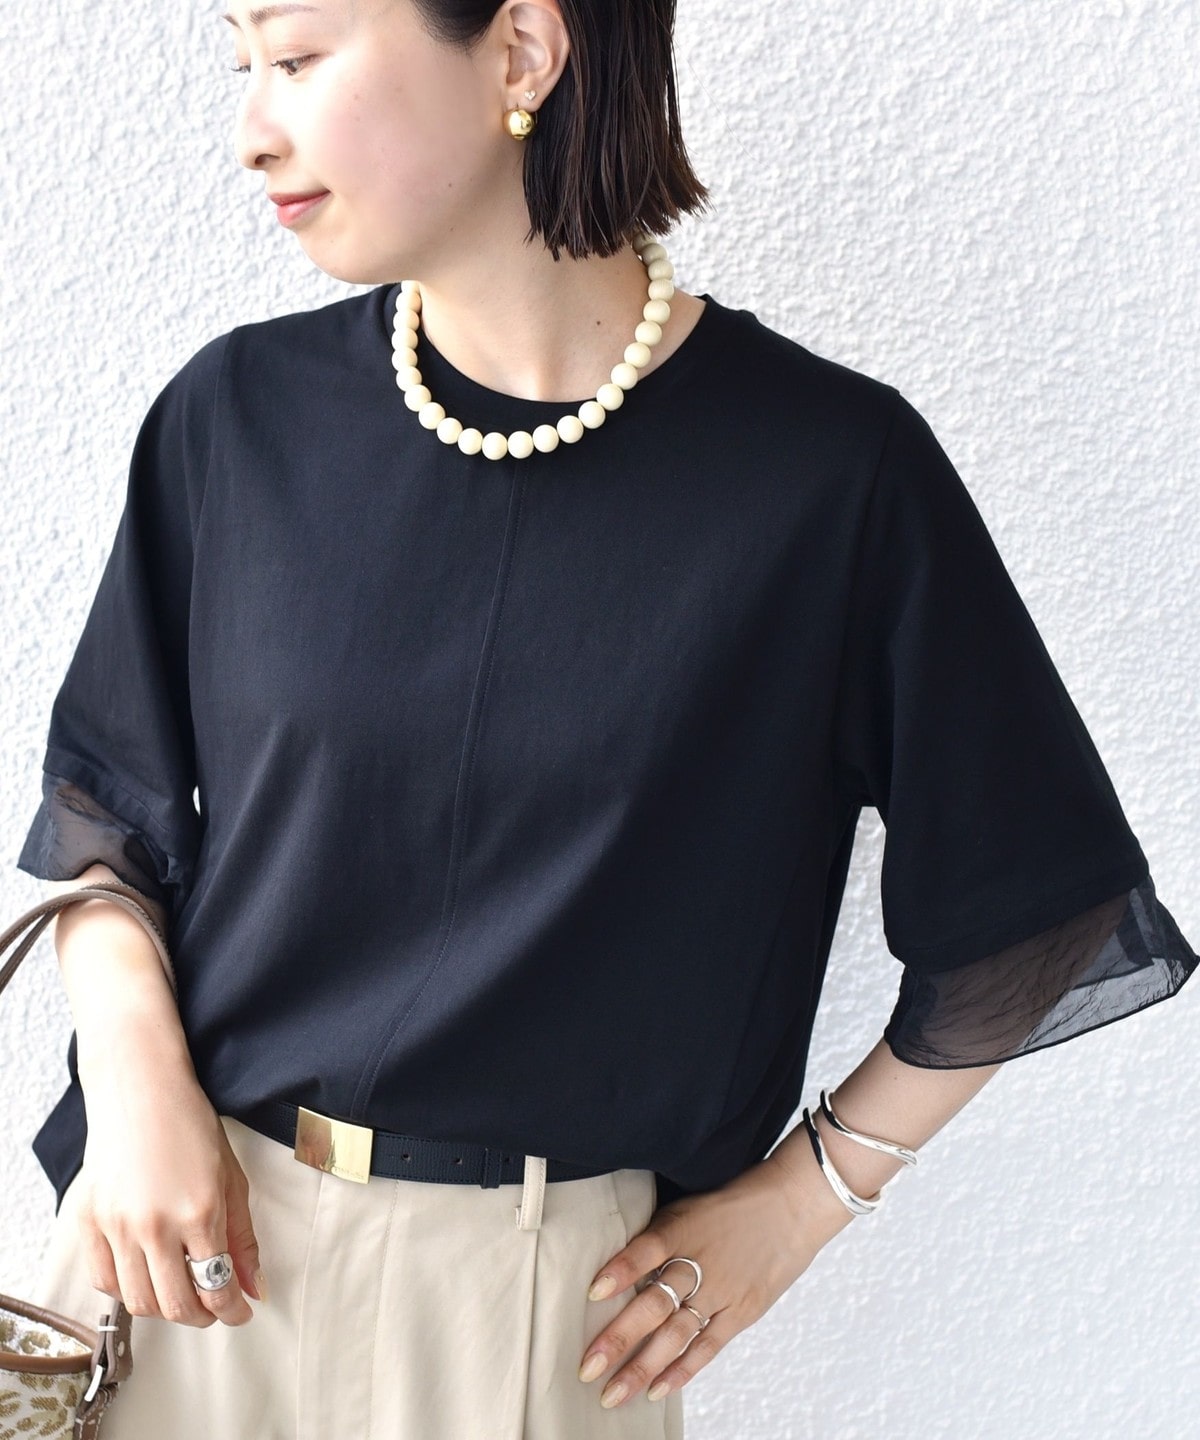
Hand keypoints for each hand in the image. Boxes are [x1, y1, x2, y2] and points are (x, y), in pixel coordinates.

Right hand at [75, 1044, 265, 1328]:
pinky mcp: (88, 1223)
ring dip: (166, 1309)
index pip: (218, 1287)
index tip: (240, 1312)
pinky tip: (147, 1276)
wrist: (141, 1093)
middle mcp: (156, 1226)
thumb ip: (243, 1237)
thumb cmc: (192, 1129)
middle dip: (203, 1316)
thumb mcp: (233, 1179)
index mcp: (200, 1212)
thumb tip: (255, 1287)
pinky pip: (105, 1282)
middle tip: (214, 1308)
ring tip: (182, 1294)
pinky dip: (128, 1291)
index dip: (233, 1310)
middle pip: (177, 1305)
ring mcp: (117, 1227)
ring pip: (139, 1302)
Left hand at [577, 1148, 848, 1408]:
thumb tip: (615, 1267)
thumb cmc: (731, 1206)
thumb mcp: (688, 1208)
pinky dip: (682, 1369)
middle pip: (656, 1303)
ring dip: (642, 1366)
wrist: (791, 1206)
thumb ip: (656, 1238)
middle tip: (588, 1367)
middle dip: (619, 1338)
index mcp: (682, 1229)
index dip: (621, 1270)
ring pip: (676, 1334)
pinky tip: (656, 1389)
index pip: (646, 1250)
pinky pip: (708, 1346)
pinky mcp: (741, 1312)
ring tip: (613, 1393)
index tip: (593, 1293)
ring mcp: (722, 1291)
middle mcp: (699, 1263)